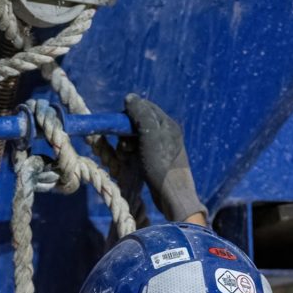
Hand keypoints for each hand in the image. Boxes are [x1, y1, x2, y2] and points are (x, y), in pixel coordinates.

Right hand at [123, 94, 205, 223]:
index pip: (144, 107)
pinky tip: (128, 162)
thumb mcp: (150, 134)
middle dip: (125, 132)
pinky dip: (130, 155)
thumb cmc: (162, 164)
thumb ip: (141, 113)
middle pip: (137, 123)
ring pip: (135, 138)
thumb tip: (129, 98)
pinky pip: (138, 151)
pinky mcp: (155, 161)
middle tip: (124, 146)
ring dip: (125, 145)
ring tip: (126, 156)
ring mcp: (160, 148)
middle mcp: (165, 133)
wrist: (172, 195)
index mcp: (167, 123)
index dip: (129, 113)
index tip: (119, 126)